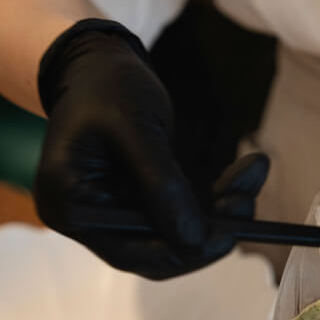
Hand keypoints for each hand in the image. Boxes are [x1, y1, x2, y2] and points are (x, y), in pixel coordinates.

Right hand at [35, 19, 268, 278]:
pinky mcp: (134, 208)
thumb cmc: (108, 85)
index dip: (184, 249)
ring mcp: (110, 218)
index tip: (229, 232)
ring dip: (217, 218)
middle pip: (155, 256)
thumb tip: (195, 238)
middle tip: (246, 202)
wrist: (97, 64)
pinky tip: (241, 179)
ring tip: (249, 178)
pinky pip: (179, 220)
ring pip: (174, 240)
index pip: (132, 252)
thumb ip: (161, 182)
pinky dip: (212, 205)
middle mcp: (85, 223)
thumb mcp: (136, 126)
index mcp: (70, 206)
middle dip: (207, 234)